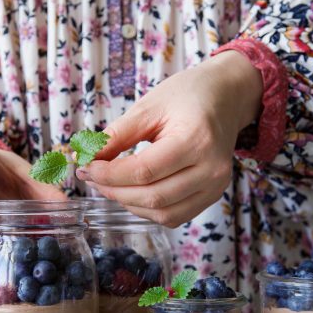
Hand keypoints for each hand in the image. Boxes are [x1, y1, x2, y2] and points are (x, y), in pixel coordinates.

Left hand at [77, 51, 261, 227]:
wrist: (226, 97)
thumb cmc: (188, 96)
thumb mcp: (149, 106)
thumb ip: (117, 135)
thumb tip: (86, 158)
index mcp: (196, 140)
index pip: (144, 171)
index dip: (109, 175)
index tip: (86, 167)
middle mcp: (211, 169)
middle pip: (153, 197)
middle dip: (114, 191)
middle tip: (91, 177)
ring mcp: (215, 187)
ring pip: (163, 214)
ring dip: (129, 204)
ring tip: (109, 185)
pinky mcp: (212, 196)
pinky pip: (175, 216)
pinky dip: (148, 211)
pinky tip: (132, 194)